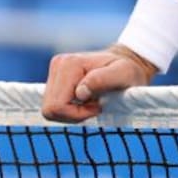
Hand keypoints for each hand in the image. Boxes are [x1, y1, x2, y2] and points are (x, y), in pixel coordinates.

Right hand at [41, 45, 157, 122]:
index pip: (57, 106)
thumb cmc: (128, 70)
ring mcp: (55, 70)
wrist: (127, 62)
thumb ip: (103, 80)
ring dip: (72, 112)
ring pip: (50, 109)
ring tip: (92, 102)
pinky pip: (53, 106)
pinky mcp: (55, 78)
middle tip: (95, 106)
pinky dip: (69, 109)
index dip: (78, 114)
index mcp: (69, 64)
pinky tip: (85, 100)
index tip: (99, 106)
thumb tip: (80, 93)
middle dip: (73, 115)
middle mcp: (58, 64)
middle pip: (50, 109)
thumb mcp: (123, 74)